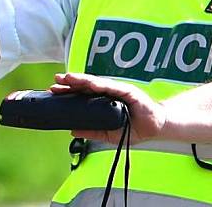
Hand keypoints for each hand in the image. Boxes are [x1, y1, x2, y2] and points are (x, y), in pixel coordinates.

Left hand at [50, 72, 166, 144]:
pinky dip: (100, 84)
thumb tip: (72, 130)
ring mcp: (118, 90)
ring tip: (68, 78)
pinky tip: (90, 83)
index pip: (83, 94)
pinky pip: (112, 87)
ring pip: (96, 83)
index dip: (69, 91)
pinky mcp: (128, 90)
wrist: (157, 126)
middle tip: (56, 80)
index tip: (54, 90)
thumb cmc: (134, 127)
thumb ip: (92, 131)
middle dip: (70, 82)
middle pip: (86, 86)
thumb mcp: (109, 133)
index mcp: (103, 101)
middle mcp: (109, 93)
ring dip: (81, 80)